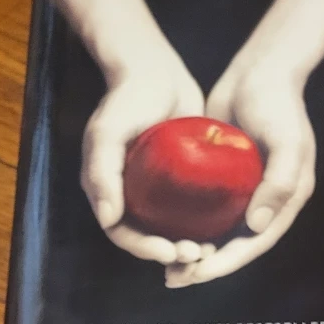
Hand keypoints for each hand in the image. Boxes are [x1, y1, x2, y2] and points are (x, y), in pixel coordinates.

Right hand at [81, 55, 204, 264]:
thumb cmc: (128, 98)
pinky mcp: (179, 180)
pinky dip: (201, 223)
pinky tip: (221, 228)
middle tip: (198, 254)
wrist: (156, 69)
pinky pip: (189, 209)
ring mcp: (155, 188)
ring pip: (170, 229)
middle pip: (148, 237)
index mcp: (108, 190)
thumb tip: (109, 219)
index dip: (144, 249)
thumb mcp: (108, 132)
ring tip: (210, 249)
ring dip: (187, 243)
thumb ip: (103, 173)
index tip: (171, 252)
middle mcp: (130, 194)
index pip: (123, 233)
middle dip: (171, 252)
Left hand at [164, 63, 315, 286]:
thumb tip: (256, 226)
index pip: (255, 244)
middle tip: (174, 279)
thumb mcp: (287, 141)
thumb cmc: (278, 104)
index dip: (227, 263)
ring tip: (165, 267)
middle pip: (234, 247)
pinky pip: (205, 211)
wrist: (259, 71)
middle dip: (205, 267)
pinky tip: (163, 234)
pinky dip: (187, 226)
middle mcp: (266, 204)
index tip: (198, 272)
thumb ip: (279, 183)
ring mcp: (244, 193)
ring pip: (217, 234)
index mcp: (285, 202)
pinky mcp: (223, 180)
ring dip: (193, 253)